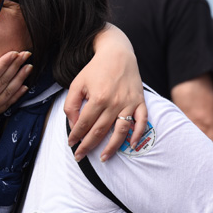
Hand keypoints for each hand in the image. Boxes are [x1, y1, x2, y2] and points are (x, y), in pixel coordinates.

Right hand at [0, 51, 32, 139]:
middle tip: (26, 54)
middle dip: (16, 66)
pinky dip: (17, 95)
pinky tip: (25, 87)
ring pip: (8, 91)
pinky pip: (7, 103)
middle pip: (3, 80)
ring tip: (29, 66)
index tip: (14, 53)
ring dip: (20, 78)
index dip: (4, 63)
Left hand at [65, 26, 147, 160]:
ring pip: (120, 131)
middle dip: (88, 146)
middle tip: (79, 156)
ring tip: (103, 158)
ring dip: (112, 147)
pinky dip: (137, 134)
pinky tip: (131, 145)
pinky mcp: (140, 101)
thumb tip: (74, 124)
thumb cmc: (95, 69)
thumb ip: (71, 104)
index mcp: (97, 98)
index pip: (84, 124)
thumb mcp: (77, 84)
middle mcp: (114, 103)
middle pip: (100, 131)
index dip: (76, 136)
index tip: (70, 144)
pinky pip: (142, 121)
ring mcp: (129, 103)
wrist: (117, 53)